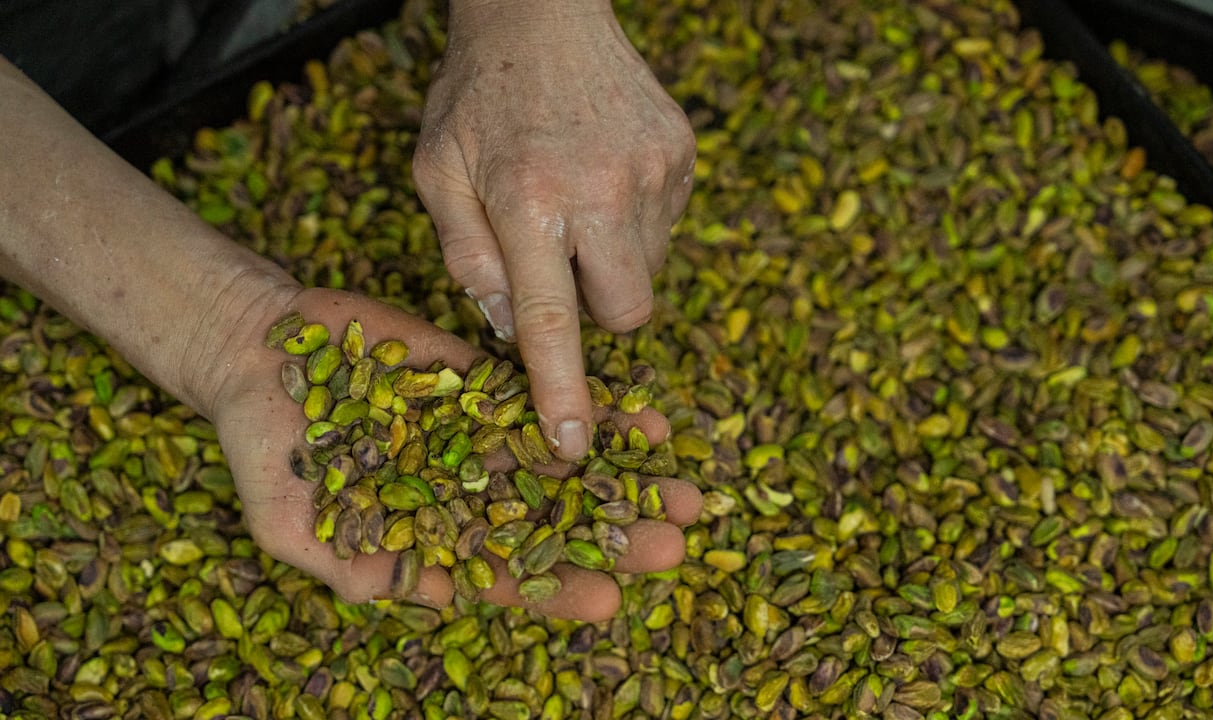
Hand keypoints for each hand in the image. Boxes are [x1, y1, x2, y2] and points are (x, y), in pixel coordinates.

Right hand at [206, 288, 701, 621]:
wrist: (258, 349)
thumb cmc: (262, 448)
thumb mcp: (291, 522)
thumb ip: (353, 565)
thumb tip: (433, 595)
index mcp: (429, 537)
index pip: (503, 573)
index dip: (555, 590)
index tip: (609, 599)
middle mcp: (467, 491)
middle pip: (553, 523)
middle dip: (613, 537)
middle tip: (674, 546)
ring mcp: (481, 436)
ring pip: (567, 466)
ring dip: (627, 481)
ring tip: (686, 494)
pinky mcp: (486, 384)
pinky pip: (549, 401)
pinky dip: (597, 414)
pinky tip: (647, 427)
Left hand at [413, 0, 695, 461]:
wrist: (543, 11)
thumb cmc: (476, 97)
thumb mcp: (436, 172)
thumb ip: (467, 257)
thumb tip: (513, 331)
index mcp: (527, 199)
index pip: (552, 321)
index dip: (564, 390)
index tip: (576, 446)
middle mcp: (601, 190)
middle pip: (629, 312)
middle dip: (599, 313)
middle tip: (563, 266)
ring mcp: (653, 171)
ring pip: (650, 272)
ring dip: (613, 263)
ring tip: (577, 204)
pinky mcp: (683, 154)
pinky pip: (667, 228)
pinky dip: (634, 225)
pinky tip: (602, 179)